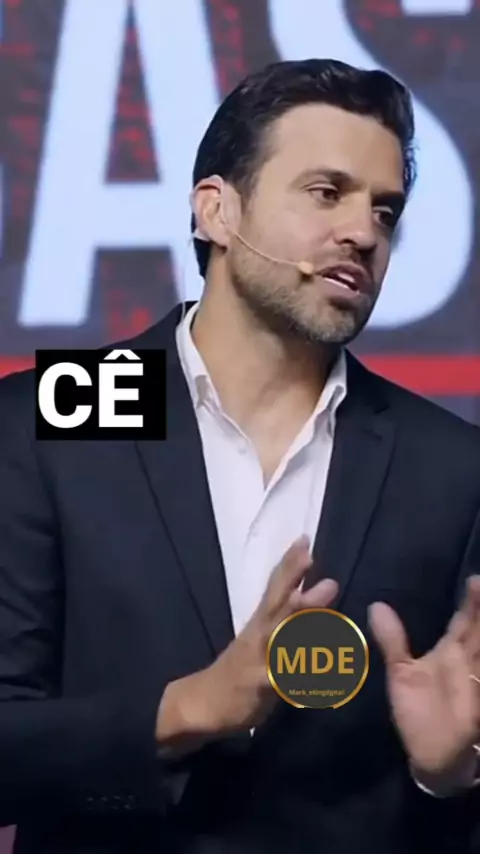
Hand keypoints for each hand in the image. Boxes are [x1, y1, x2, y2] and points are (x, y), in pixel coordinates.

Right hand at [157, 536, 337, 749]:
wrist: (199, 705)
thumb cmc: (239, 671)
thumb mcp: (263, 640)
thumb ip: (286, 621)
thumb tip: (310, 596)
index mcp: (261, 623)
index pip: (275, 588)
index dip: (289, 564)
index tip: (304, 539)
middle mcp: (259, 635)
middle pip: (276, 602)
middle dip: (291, 578)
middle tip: (307, 556)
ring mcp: (256, 659)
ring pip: (276, 633)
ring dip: (293, 616)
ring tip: (309, 595)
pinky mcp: (257, 687)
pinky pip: (276, 679)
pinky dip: (290, 673)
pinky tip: (307, 668)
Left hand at [369, 576, 479, 790]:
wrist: (432, 758)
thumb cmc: (418, 714)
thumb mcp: (401, 675)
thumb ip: (392, 642)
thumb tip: (376, 605)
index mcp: (452, 650)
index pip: (465, 619)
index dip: (472, 601)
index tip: (475, 579)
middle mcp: (471, 661)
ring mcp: (479, 681)